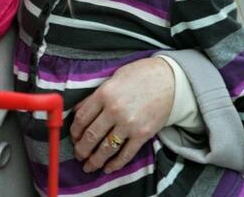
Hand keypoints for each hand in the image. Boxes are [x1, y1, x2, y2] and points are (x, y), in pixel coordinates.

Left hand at [70, 56, 173, 172]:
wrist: (169, 80)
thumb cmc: (139, 76)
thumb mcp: (112, 80)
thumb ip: (95, 97)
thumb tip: (78, 113)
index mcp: (103, 94)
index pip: (81, 119)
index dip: (74, 132)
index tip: (73, 139)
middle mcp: (114, 110)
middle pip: (91, 136)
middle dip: (81, 150)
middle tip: (78, 156)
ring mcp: (129, 124)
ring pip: (106, 148)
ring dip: (95, 160)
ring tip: (89, 167)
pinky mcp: (143, 134)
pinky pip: (126, 154)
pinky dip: (116, 164)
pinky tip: (108, 168)